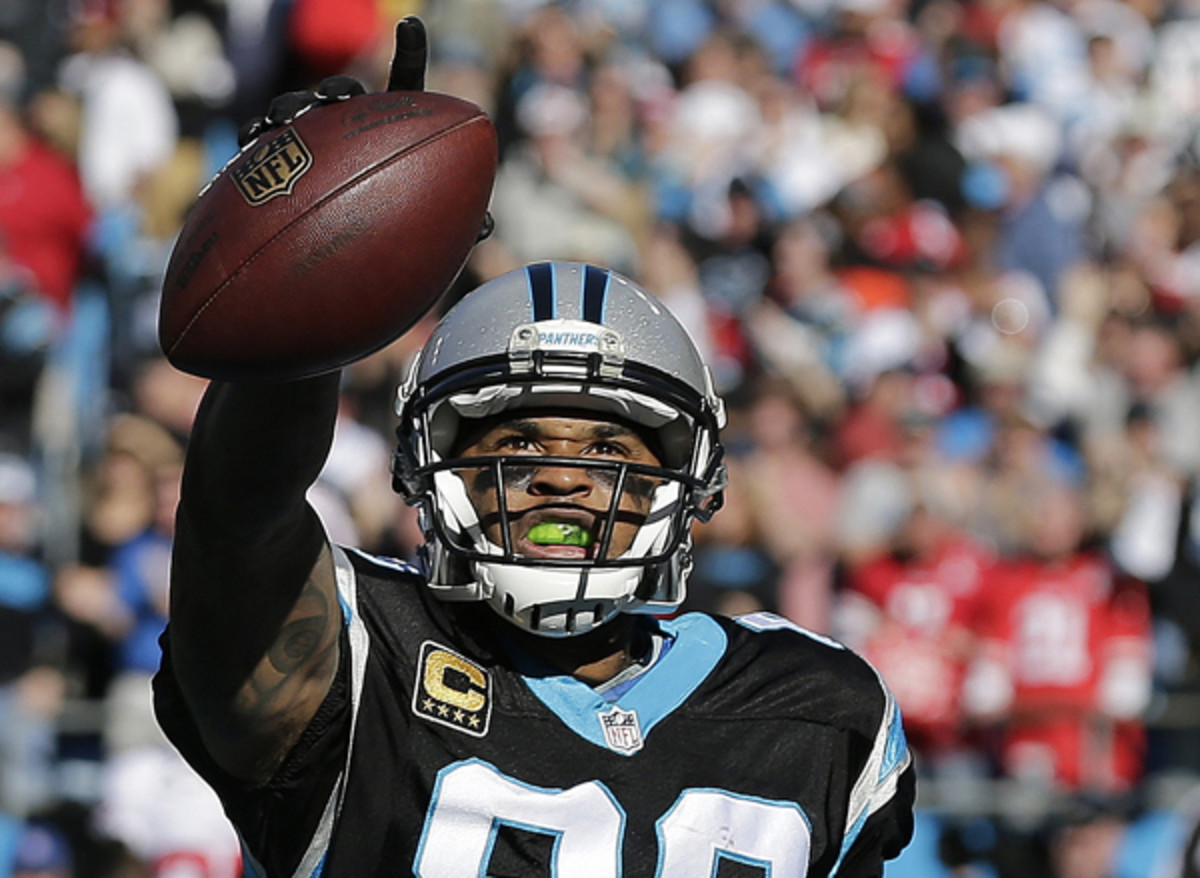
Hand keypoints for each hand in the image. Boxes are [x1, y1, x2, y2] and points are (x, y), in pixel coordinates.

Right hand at [234, 18, 492, 239]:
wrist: (356, 256)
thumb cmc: (403, 237)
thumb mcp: (436, 229)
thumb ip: (464, 222)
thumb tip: (485, 224)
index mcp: (392, 129)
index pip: (406, 86)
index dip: (410, 53)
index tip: (411, 28)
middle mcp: (352, 128)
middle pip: (344, 95)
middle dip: (336, 89)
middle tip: (337, 99)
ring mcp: (315, 144)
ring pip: (301, 110)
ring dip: (292, 106)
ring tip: (287, 119)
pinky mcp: (284, 164)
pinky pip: (267, 145)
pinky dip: (258, 136)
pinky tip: (252, 141)